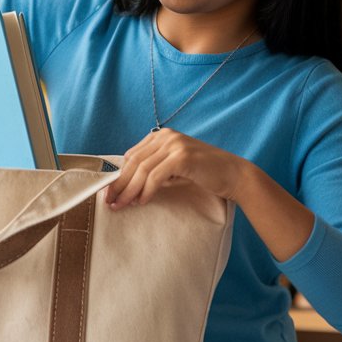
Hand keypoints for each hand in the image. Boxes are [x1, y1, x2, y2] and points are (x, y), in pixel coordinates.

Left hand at [104, 129, 247, 208]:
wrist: (233, 174)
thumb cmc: (202, 174)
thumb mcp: (173, 168)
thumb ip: (153, 170)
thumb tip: (126, 186)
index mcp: (161, 136)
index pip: (132, 156)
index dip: (118, 175)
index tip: (109, 193)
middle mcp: (166, 136)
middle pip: (134, 162)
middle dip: (119, 184)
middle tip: (110, 203)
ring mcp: (175, 144)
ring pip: (142, 170)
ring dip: (129, 190)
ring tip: (123, 206)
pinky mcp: (182, 156)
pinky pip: (156, 176)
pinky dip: (147, 190)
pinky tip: (142, 201)